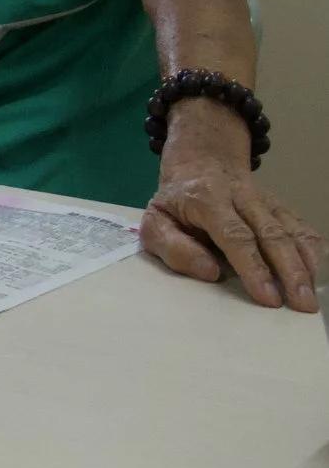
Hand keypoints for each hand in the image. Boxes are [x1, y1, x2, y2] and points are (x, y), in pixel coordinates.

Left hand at [141, 100, 322, 310]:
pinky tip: (314, 271)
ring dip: (304, 264)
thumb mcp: (154, 222)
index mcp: (206, 199)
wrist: (198, 163)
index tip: (268, 297)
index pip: (235, 235)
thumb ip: (174, 248)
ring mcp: (265, 200)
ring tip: (308, 296)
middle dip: (289, 271)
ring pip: (291, 231)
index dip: (253, 267)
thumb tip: (209, 271)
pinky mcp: (279, 206)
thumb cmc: (174, 203)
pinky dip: (311, 248)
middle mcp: (241, 197)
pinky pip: (301, 226)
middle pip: (271, 234)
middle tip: (300, 304)